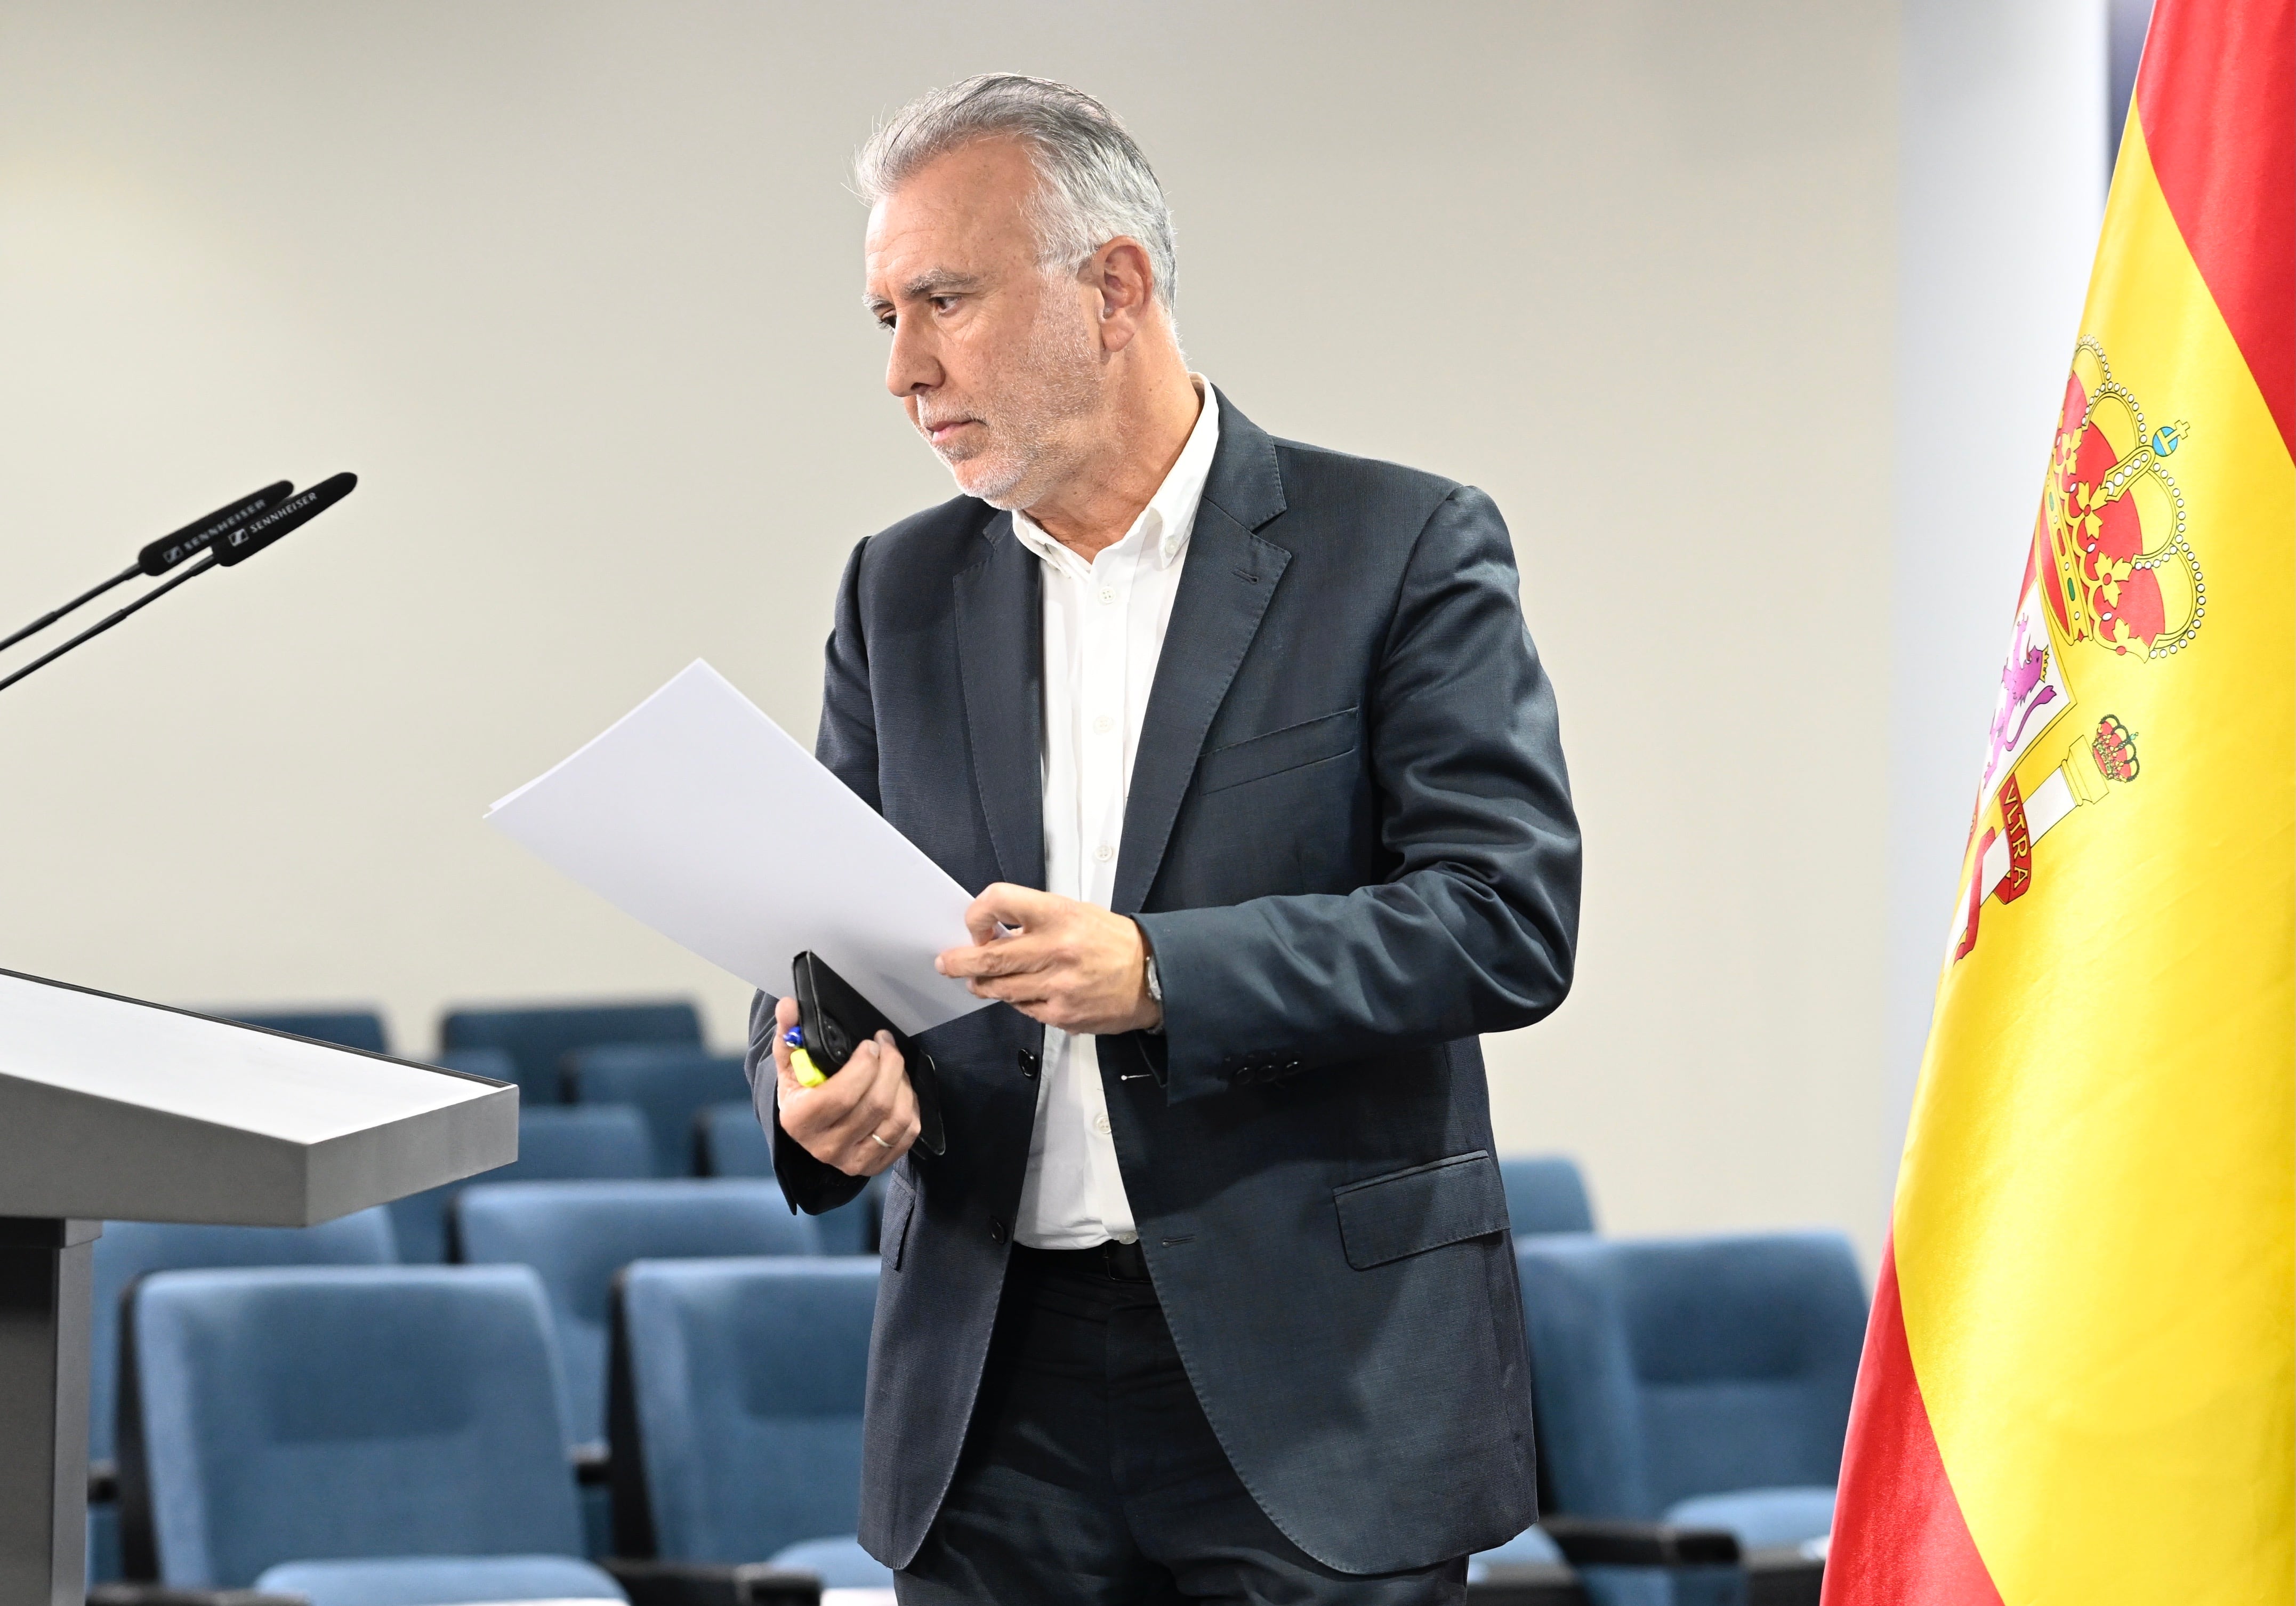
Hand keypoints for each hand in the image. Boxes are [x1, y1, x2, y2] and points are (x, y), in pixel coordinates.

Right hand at [771, 995, 918, 1176]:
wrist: (809, 1128)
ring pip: (896, 1118)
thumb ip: (788, 1033)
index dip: (865, 1066)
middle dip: (890, 1065)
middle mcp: (825, 1147)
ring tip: (894, 1064)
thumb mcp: (790, 1063)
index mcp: (800, 1121)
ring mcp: (852, 1161)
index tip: (870, 1044)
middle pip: (875, 1104)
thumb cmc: (802, 1090)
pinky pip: (908, 1133)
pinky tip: (900, 1088)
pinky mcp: (875, 1166)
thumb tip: (788, 1006)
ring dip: (902, 1083)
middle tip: (887, 1045)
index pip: (842, 1095)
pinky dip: (911, 1105)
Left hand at [935, 883, 1162, 1034]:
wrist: (1153, 976)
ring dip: (984, 985)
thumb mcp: (1075, 912)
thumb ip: (1033, 919)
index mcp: (1059, 915)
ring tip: (981, 981)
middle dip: (959, 962)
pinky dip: (1018, 1001)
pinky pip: (1023, 1009)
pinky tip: (1028, 992)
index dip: (977, 914)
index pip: (999, 901)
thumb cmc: (1113, 941)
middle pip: (988, 958)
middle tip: (947, 964)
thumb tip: (991, 932)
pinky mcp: (1061, 1015)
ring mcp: (1057, 986)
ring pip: (1000, 989)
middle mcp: (1056, 949)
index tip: (977, 926)